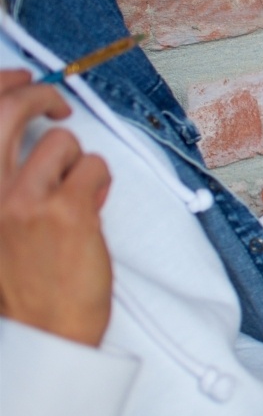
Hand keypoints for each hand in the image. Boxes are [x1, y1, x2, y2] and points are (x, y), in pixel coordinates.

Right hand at [0, 70, 112, 346]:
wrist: (42, 333)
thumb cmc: (20, 287)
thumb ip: (4, 187)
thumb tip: (30, 142)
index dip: (0, 88)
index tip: (18, 81)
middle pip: (7, 111)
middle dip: (37, 94)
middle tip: (57, 102)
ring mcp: (23, 200)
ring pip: (61, 141)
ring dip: (77, 158)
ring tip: (77, 188)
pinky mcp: (67, 210)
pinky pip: (94, 166)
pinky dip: (99, 179)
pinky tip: (93, 202)